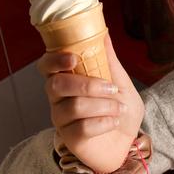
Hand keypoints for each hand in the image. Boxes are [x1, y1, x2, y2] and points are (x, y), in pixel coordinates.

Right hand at [39, 33, 143, 173]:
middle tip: (112, 88)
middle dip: (88, 85)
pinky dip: (104, 122)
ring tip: (120, 108)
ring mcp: (61, 119)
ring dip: (104, 105)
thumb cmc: (120, 107)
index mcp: (66, 78)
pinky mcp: (70, 138)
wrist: (128, 139)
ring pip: (75, 106)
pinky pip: (83, 127)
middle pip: (57, 85)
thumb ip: (109, 60)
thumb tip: (104, 34)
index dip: (54, 60)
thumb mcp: (120, 81)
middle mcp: (58, 98)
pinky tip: (114, 121)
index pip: (46, 66)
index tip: (72, 59)